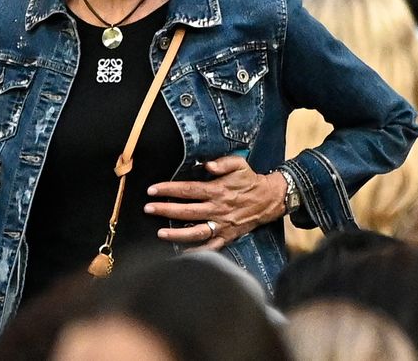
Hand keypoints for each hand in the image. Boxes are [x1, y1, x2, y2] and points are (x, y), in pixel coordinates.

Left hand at [144, 155, 286, 250]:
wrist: (269, 199)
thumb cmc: (249, 180)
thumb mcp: (239, 164)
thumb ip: (223, 163)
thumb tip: (207, 166)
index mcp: (218, 190)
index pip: (189, 190)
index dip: (169, 189)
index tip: (152, 190)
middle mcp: (218, 209)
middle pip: (188, 211)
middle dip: (166, 210)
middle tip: (148, 209)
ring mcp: (222, 225)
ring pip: (197, 232)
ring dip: (178, 234)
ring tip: (160, 234)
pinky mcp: (228, 236)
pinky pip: (211, 247)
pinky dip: (198, 252)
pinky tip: (182, 255)